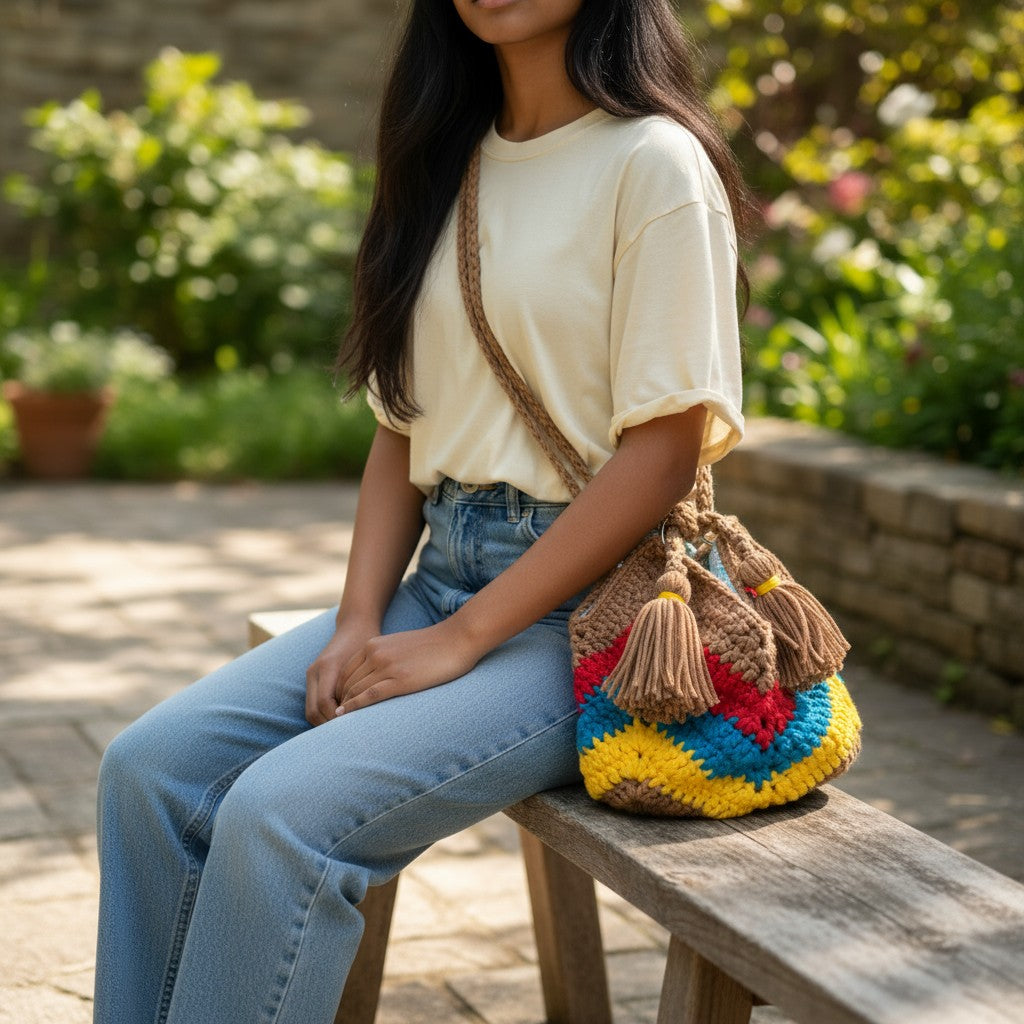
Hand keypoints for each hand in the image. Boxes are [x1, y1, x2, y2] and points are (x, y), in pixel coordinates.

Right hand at [305, 617, 380, 725]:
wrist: (355, 623)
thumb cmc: (367, 640)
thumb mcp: (369, 660)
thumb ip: (365, 683)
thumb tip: (367, 712)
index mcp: (328, 666)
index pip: (325, 704)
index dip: (337, 720)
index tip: (354, 730)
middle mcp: (315, 671)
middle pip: (314, 711)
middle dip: (329, 727)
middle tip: (349, 739)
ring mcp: (312, 675)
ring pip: (311, 710)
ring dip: (326, 723)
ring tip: (346, 734)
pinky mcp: (314, 677)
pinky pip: (314, 703)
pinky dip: (325, 715)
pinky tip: (342, 721)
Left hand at [335, 619, 483, 715]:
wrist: (457, 639)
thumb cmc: (433, 646)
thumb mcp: (399, 646)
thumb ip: (383, 657)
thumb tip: (375, 676)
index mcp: (373, 645)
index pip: (345, 672)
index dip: (339, 691)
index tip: (340, 706)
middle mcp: (375, 654)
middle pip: (346, 683)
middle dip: (339, 702)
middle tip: (335, 721)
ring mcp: (387, 667)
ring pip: (355, 691)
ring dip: (345, 708)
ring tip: (338, 725)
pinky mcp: (400, 680)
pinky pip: (369, 696)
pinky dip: (355, 708)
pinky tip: (347, 717)